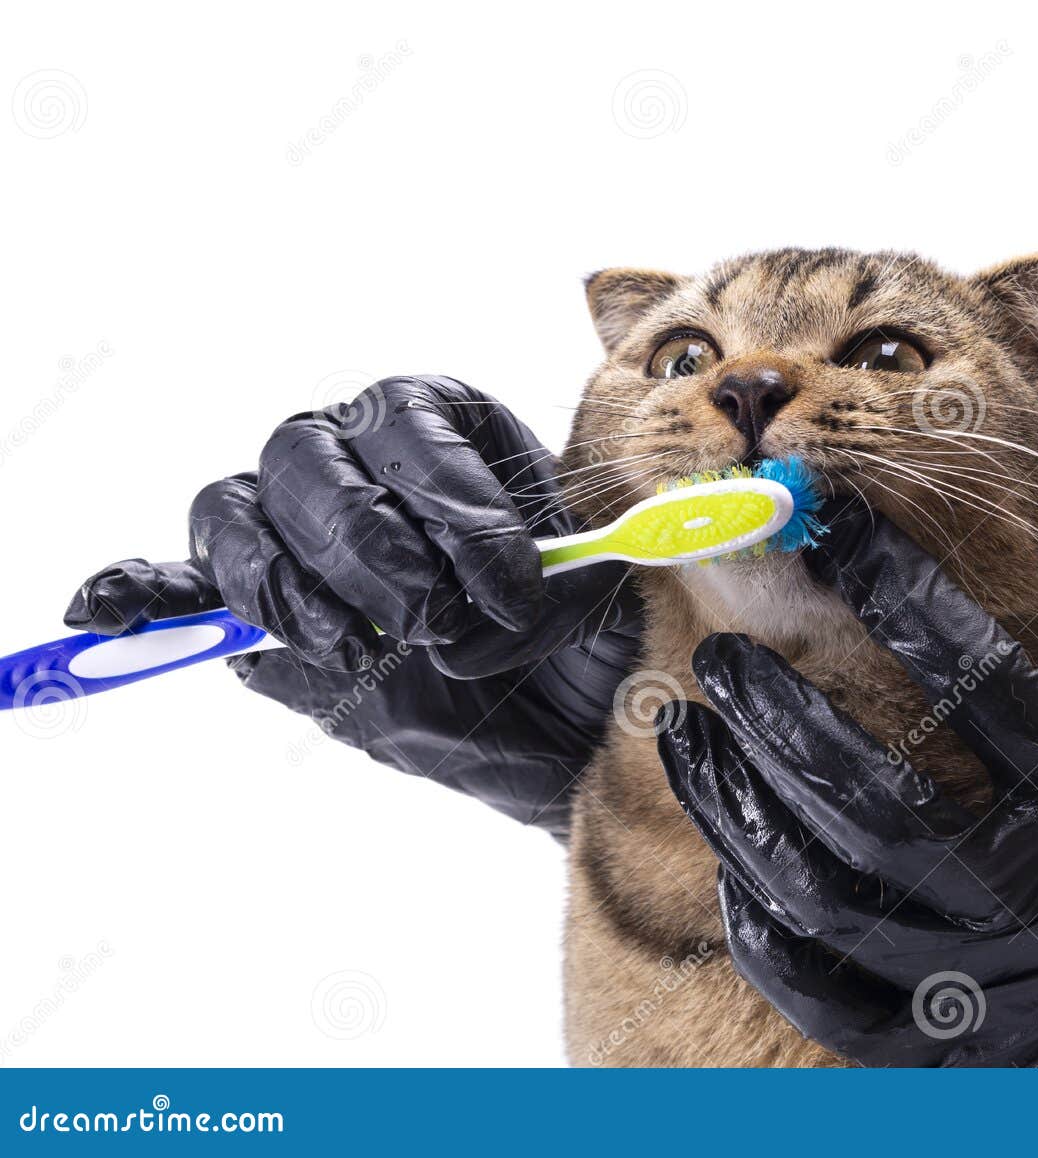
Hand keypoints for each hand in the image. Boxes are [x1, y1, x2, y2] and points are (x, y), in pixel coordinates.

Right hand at [65, 375, 640, 836]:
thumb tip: (541, 588)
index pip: (412, 426)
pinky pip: (186, 583)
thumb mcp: (604, 598)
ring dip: (288, 583)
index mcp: (446, 430)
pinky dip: (142, 592)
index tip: (511, 586)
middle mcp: (359, 463)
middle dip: (372, 546)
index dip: (457, 505)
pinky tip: (107, 611)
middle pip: (309, 460)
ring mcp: (300, 536)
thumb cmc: (587, 639)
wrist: (570, 722)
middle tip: (427, 619)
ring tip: (354, 646)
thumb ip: (575, 579)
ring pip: (238, 512)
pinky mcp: (267, 614)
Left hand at [658, 503, 1037, 1065]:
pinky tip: (728, 865)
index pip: (981, 678)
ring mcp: (980, 981)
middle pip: (876, 802)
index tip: (835, 527)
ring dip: (736, 809)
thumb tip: (928, 566)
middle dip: (781, 720)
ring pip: (824, 896)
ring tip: (686, 734)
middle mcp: (1031, 893)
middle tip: (721, 657)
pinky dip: (761, 930)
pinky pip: (823, 996)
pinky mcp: (937, 1050)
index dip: (901, 591)